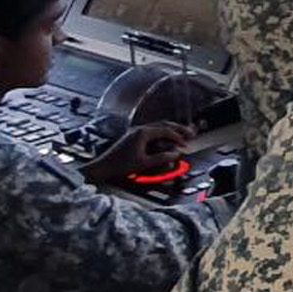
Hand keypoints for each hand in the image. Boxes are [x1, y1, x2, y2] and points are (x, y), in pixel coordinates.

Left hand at [80, 121, 194, 184]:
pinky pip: (152, 131)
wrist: (103, 167)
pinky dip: (162, 133)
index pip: (166, 130)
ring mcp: (136, 132)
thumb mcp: (144, 163)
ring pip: (158, 126)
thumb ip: (162, 158)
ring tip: (181, 135)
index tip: (185, 144)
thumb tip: (176, 154)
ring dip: (170, 130)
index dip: (178, 137)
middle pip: (164, 124)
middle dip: (178, 129)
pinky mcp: (133, 136)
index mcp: (143, 132)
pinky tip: (166, 139)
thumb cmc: (120, 165)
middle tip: (190, 134)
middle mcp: (139, 129)